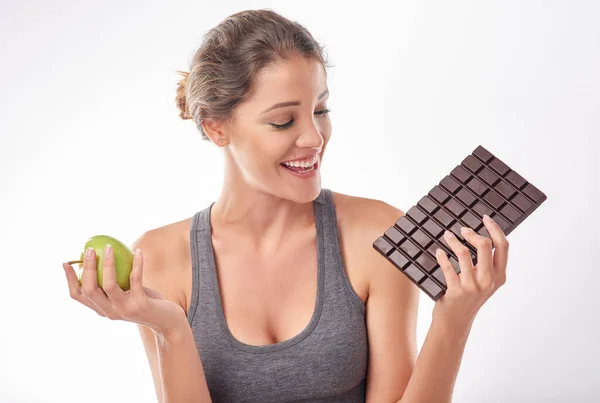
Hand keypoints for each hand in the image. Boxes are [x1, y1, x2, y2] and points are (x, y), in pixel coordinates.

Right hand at [62, 245, 185, 336]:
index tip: (66, 262)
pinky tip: (138, 251)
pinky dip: (136, 264)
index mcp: (101, 309)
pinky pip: (135, 279)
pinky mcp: (140, 304)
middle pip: (89, 289)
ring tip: (109, 247)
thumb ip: (116, 281)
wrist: (167, 321)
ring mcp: (124, 309)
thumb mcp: (126, 292)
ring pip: (108, 285)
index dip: (69, 279)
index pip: (78, 296)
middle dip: (88, 268)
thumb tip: (105, 253)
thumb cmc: (146, 301)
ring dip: (108, 264)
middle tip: (91, 249)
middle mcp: (109, 312)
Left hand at [432, 214, 507, 329]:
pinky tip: (439, 251)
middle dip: (472, 233)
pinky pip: (447, 267)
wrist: (456, 321)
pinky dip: (442, 256)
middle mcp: (489, 281)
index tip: (485, 218)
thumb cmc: (468, 298)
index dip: (495, 228)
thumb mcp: (484, 282)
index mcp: (500, 276)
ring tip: (447, 236)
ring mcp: (473, 287)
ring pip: (464, 254)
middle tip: (462, 229)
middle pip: (485, 246)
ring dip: (453, 241)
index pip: (503, 246)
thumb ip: (486, 264)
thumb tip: (479, 236)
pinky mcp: (456, 291)